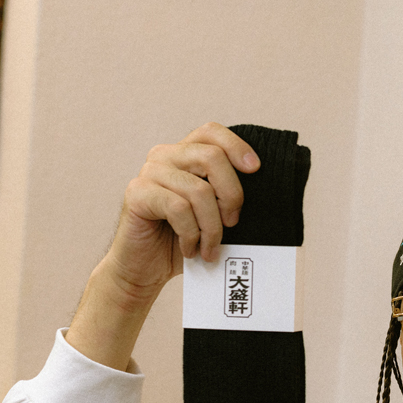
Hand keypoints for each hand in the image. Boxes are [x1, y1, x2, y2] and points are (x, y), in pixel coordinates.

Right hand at [68, 123, 258, 369]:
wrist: (144, 269)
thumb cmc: (182, 241)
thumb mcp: (213, 216)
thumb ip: (227, 198)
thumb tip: (265, 194)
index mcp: (184, 155)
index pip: (211, 133)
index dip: (236, 146)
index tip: (255, 169)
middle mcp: (165, 156)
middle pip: (212, 157)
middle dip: (232, 194)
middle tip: (233, 224)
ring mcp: (149, 173)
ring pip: (198, 190)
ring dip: (211, 226)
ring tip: (210, 249)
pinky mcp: (137, 194)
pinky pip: (178, 208)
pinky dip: (191, 234)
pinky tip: (190, 249)